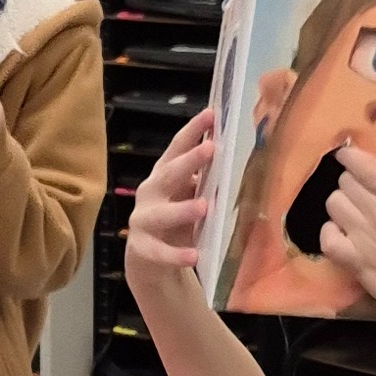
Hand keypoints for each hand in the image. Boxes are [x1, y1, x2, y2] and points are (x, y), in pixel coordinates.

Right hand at [123, 107, 217, 292]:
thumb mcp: (188, 197)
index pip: (177, 148)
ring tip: (204, 207)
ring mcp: (143, 221)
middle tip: (210, 149)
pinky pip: (160, 252)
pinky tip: (193, 255)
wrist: (149, 261)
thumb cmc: (174, 222)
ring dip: (182, 209)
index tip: (211, 114)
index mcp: (163, 176)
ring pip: (161, 214)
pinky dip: (176, 254)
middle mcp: (150, 193)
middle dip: (188, 161)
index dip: (193, 131)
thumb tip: (233, 158)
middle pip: (168, 174)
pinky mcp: (142, 249)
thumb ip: (203, 180)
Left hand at [320, 142, 375, 335]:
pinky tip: (342, 234)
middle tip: (363, 187)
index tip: (348, 154)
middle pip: (346, 184)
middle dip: (352, 181)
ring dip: (341, 203)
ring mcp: (362, 239)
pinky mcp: (355, 264)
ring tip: (354, 209)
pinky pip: (326, 240)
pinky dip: (330, 232)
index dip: (351, 157)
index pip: (366, 168)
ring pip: (334, 206)